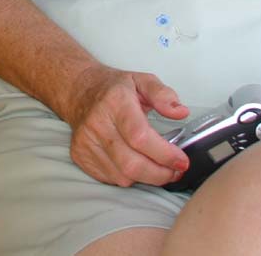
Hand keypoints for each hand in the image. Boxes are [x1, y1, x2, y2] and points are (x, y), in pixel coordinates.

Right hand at [64, 65, 189, 186]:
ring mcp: (86, 141)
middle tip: (175, 171)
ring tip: (157, 167)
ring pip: (122, 176)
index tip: (181, 161)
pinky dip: (128, 177)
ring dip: (146, 178)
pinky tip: (135, 164)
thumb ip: (164, 95)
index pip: (140, 137)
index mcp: (115, 102)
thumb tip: (180, 112)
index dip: (164, 154)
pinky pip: (110, 178)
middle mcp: (97, 123)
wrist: (79, 91)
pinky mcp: (80, 154)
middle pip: (131, 163)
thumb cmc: (112, 89)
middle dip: (160, 174)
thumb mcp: (142, 81)